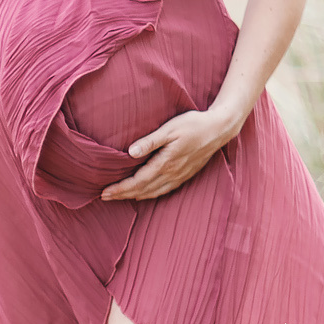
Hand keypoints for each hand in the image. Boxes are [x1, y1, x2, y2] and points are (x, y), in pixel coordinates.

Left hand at [101, 108, 241, 201]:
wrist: (219, 129)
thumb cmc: (193, 125)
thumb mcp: (169, 129)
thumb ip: (150, 142)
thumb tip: (130, 152)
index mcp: (166, 163)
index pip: (137, 181)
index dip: (120, 189)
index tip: (104, 193)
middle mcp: (172, 173)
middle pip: (143, 190)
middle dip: (123, 195)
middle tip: (104, 198)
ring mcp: (180, 176)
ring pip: (154, 192)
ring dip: (135, 196)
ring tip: (120, 198)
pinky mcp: (186, 175)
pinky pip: (165, 190)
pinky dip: (151, 194)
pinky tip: (144, 194)